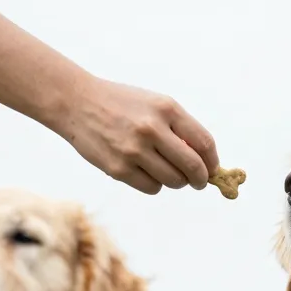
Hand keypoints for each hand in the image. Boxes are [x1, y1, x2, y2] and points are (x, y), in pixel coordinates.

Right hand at [59, 77, 218, 195]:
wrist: (77, 103)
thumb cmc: (122, 105)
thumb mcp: (154, 104)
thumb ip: (180, 128)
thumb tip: (206, 162)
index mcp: (166, 109)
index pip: (204, 143)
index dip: (213, 162)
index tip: (212, 169)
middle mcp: (151, 129)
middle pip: (193, 167)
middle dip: (200, 179)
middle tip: (198, 182)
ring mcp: (134, 150)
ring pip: (173, 181)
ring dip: (176, 181)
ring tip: (167, 171)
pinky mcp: (119, 169)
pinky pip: (152, 187)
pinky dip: (155, 184)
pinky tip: (146, 171)